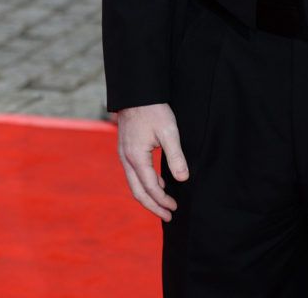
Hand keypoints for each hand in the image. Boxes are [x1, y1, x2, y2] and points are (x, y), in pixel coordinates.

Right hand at [117, 103, 188, 220]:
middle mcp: (126, 159)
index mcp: (136, 158)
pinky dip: (144, 183)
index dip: (163, 200)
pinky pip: (133, 174)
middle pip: (138, 192)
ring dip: (148, 196)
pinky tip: (158, 183)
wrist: (137, 92)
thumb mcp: (169, 131)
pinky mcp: (126, 149)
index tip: (175, 208)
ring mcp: (124, 154)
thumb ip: (176, 156)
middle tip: (168, 216)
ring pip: (134, 184)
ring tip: (164, 203)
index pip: (150, 188)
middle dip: (153, 206)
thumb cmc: (153, 109)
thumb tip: (183, 179)